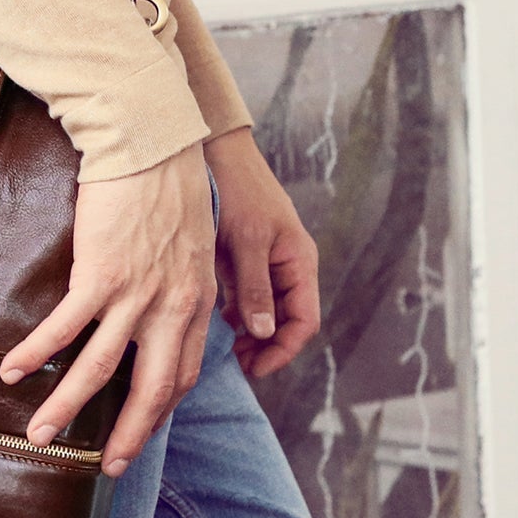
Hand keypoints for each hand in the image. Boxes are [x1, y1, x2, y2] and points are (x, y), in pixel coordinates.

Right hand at [0, 140, 215, 476]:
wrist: (151, 141)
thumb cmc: (169, 180)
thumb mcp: (194, 240)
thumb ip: (182, 279)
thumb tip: (165, 300)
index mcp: (198, 301)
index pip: (184, 375)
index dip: (159, 411)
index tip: (138, 432)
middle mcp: (173, 308)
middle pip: (152, 391)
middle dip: (127, 436)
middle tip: (105, 467)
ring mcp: (136, 295)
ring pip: (99, 370)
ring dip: (66, 408)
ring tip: (41, 436)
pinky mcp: (100, 275)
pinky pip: (64, 328)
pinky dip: (37, 354)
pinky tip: (14, 372)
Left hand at [209, 126, 319, 377]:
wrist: (215, 149)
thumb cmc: (236, 188)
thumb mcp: (247, 239)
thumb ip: (255, 286)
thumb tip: (264, 333)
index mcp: (299, 262)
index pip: (304, 321)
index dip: (284, 350)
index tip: (255, 368)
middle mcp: (287, 266)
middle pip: (286, 321)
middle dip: (265, 347)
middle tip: (235, 364)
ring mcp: (265, 262)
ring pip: (264, 311)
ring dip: (249, 334)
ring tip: (224, 350)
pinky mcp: (242, 257)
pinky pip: (245, 295)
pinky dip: (234, 314)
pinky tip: (213, 323)